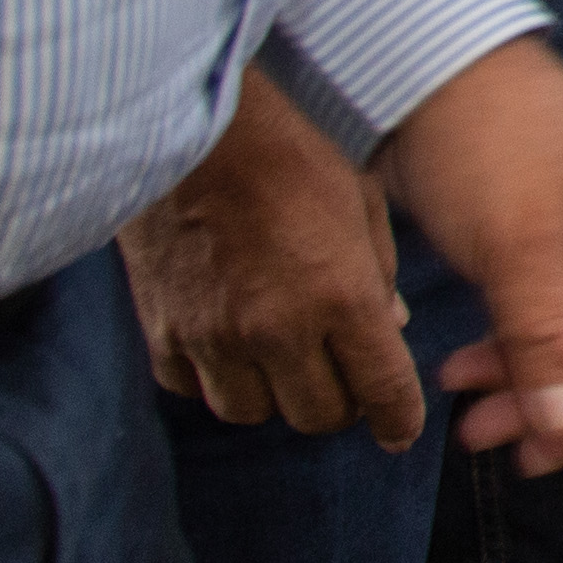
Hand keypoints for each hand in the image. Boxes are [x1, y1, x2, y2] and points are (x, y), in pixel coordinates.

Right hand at [120, 69, 419, 447]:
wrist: (193, 132)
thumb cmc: (288, 155)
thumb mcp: (360, 203)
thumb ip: (378, 276)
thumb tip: (390, 329)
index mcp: (341, 297)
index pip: (381, 392)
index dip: (397, 420)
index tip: (399, 430)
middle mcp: (278, 330)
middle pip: (318, 416)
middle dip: (339, 403)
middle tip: (341, 375)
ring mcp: (215, 337)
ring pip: (253, 414)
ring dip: (274, 395)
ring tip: (282, 357)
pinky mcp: (164, 332)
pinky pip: (193, 389)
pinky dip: (214, 377)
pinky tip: (227, 342)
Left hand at [375, 37, 562, 471]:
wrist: (415, 76)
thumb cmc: (486, 128)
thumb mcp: (522, 244)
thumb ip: (553, 342)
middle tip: (516, 444)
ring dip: (534, 389)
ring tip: (474, 417)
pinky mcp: (546, 256)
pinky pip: (544, 329)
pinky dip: (509, 360)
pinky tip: (462, 374)